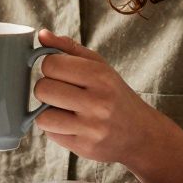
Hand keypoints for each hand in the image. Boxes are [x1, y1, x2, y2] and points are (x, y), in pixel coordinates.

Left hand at [31, 29, 162, 164]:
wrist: (141, 134)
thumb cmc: (114, 95)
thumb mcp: (100, 66)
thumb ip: (69, 49)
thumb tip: (41, 34)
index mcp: (100, 76)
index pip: (51, 64)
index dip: (49, 67)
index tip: (60, 73)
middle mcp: (98, 102)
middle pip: (42, 89)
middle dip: (46, 89)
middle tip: (61, 92)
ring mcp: (92, 127)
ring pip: (43, 116)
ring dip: (48, 112)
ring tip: (64, 110)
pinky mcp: (85, 147)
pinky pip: (51, 135)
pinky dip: (55, 129)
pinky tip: (71, 125)